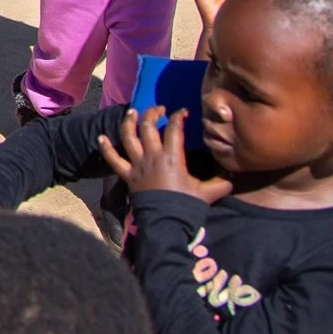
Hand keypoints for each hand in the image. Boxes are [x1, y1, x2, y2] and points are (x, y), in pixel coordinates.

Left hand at [99, 106, 231, 202]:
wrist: (165, 224)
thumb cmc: (186, 206)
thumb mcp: (207, 193)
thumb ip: (220, 182)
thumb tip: (232, 175)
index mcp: (172, 157)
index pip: (174, 128)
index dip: (178, 116)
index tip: (183, 112)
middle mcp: (152, 156)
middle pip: (148, 127)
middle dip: (153, 113)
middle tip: (159, 109)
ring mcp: (137, 165)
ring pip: (129, 137)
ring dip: (129, 122)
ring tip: (133, 112)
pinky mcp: (127, 175)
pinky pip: (113, 159)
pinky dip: (106, 148)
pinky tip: (100, 137)